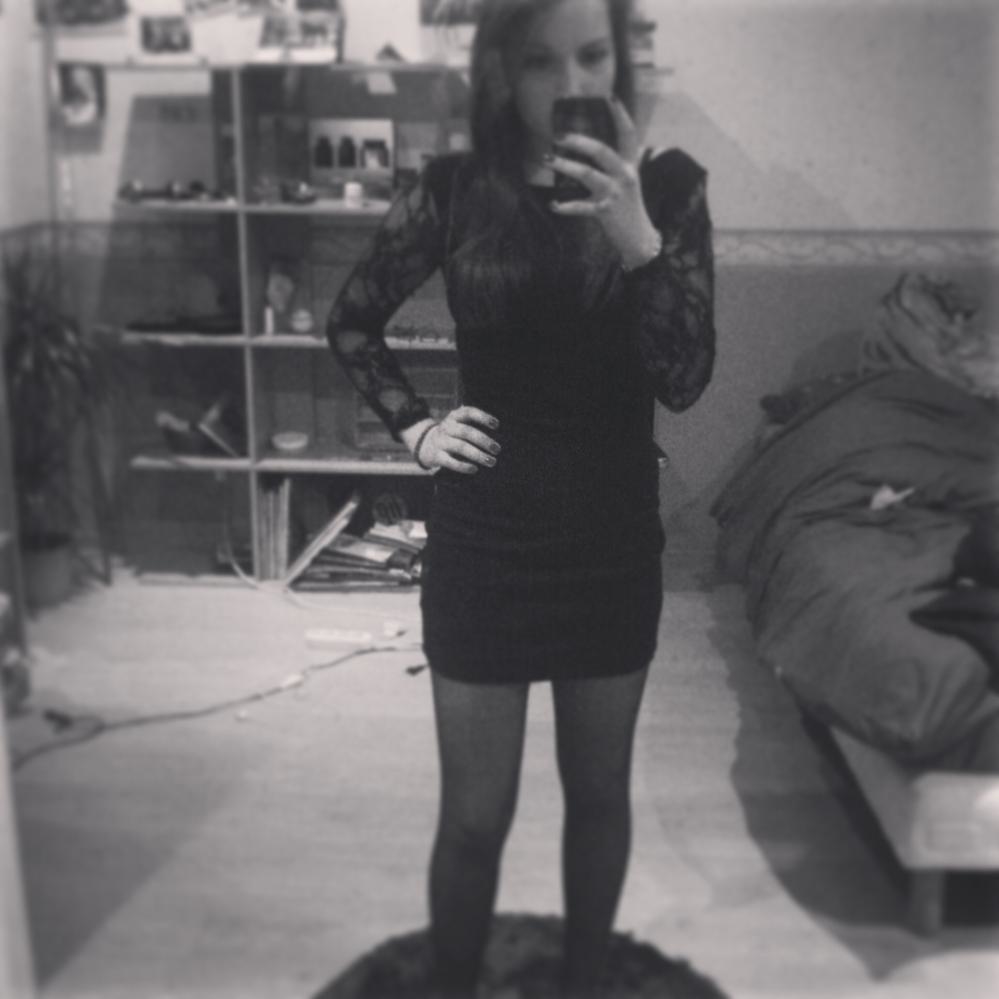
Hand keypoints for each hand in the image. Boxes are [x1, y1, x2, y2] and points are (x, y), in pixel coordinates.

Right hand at [418, 407, 500, 474]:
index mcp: (454, 417)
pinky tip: (475, 469)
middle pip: (466, 432)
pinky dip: (463, 466)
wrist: (425, 444)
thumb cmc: (451, 434)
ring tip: (492, 461)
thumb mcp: (459, 424)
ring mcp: (441, 441)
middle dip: (483, 440)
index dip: (482, 417)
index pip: (468, 412)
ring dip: (478, 455)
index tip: (496, 425)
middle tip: (497, 449)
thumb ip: (472, 423)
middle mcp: (447, 427)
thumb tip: (494, 433)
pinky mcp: (436, 456)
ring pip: (460, 447)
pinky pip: (450, 462)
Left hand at [547, 99, 660, 268]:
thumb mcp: (625, 182)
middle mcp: (625, 175)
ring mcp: (615, 193)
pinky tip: (553, 205)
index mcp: (630, 165)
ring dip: (565, 165)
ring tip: (548, 159)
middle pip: (602, 151)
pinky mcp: (605, 211)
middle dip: (579, 141)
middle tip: (558, 136)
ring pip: (588, 174)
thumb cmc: (626, 207)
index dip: (620, 115)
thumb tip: (586, 149)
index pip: (628, 134)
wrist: (638, 239)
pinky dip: (565, 206)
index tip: (609, 97)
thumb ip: (612, 166)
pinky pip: (581, 207)